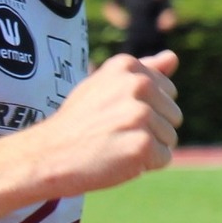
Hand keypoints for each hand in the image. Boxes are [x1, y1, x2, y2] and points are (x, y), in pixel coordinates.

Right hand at [24, 52, 182, 196]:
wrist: (48, 154)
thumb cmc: (77, 122)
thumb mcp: (104, 86)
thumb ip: (143, 71)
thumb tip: (173, 57)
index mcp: (128, 66)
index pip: (167, 91)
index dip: (145, 109)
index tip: (113, 114)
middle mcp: (137, 85)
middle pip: (173, 115)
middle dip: (150, 130)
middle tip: (113, 133)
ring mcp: (141, 114)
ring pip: (169, 138)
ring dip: (146, 148)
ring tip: (113, 145)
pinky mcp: (144, 144)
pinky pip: (163, 159)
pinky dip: (143, 166)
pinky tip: (116, 159)